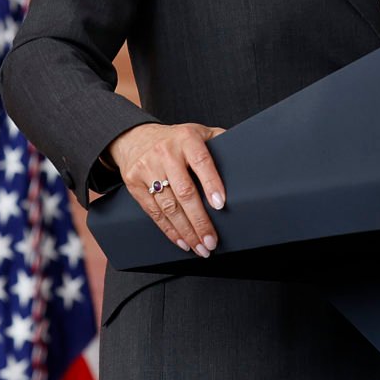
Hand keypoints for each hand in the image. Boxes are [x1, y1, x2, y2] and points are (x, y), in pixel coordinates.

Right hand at [109, 122, 226, 257]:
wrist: (134, 138)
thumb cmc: (175, 140)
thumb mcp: (198, 132)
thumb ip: (219, 141)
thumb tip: (245, 155)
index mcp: (186, 138)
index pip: (201, 162)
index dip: (211, 183)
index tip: (220, 205)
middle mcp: (166, 153)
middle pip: (184, 191)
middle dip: (199, 220)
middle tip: (211, 241)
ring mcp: (147, 168)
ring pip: (169, 206)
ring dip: (186, 231)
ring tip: (200, 247)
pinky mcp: (134, 183)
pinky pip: (153, 211)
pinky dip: (169, 230)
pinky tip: (182, 241)